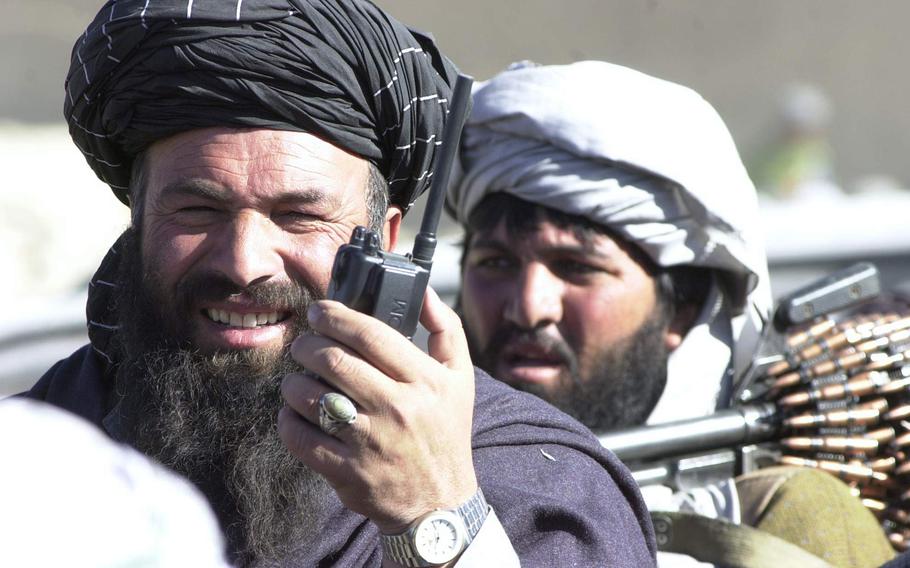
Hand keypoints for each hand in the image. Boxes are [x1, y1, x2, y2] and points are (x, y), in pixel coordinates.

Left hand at [278, 287, 477, 533]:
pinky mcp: (346, 471)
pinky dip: (287, 419)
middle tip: (303, 344)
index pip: (371, 334)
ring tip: (298, 378)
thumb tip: (423, 289)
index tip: (320, 311)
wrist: (439, 502)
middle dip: (307, 344)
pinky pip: (299, 436)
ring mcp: (369, 442)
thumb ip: (445, 328)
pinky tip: (295, 412)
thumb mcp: (460, 377)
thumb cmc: (445, 431)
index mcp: (425, 381)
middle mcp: (398, 409)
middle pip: (333, 360)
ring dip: (294, 380)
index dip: (336, 316)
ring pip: (309, 395)